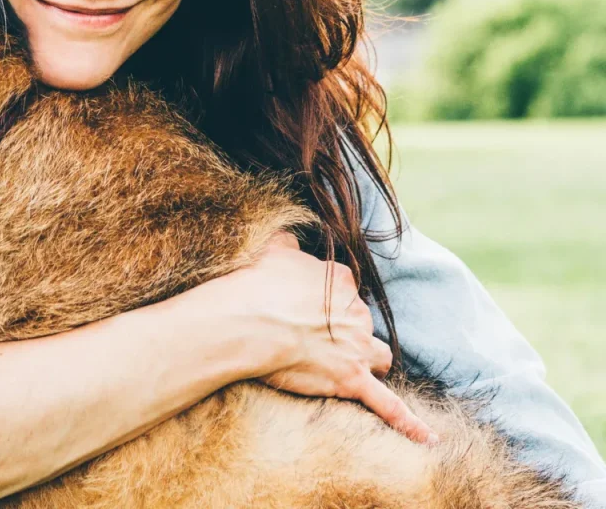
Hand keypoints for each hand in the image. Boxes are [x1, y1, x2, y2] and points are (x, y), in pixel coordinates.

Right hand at [207, 232, 436, 443]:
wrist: (250, 321)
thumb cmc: (257, 285)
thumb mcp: (274, 250)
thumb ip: (290, 242)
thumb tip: (292, 239)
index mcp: (342, 281)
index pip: (346, 289)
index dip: (328, 300)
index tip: (309, 305)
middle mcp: (357, 313)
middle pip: (362, 323)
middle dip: (345, 331)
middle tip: (313, 336)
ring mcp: (358, 348)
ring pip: (379, 355)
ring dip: (369, 360)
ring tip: (352, 367)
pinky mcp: (351, 380)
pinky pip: (387, 405)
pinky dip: (409, 423)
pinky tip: (429, 439)